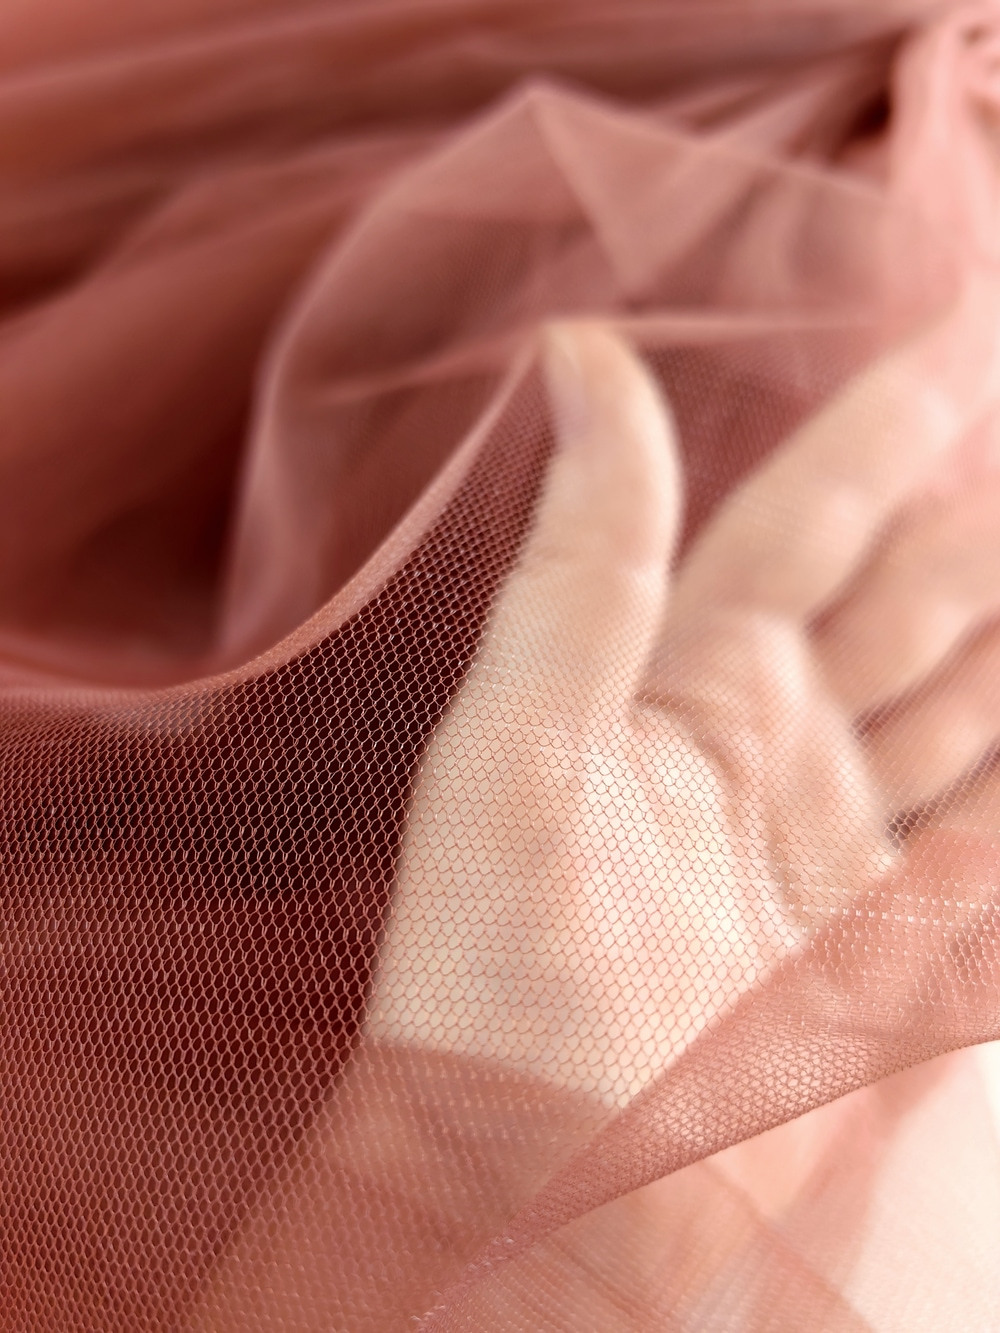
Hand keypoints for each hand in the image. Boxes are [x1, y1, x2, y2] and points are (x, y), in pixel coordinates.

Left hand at [369, 308, 999, 1103]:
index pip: (806, 526)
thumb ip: (578, 566)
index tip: (961, 344)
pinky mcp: (896, 965)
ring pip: (981, 716)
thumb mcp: (519, 753)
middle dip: (990, 532)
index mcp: (686, 691)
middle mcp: (775, 755)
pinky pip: (996, 863)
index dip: (883, 435)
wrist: (530, 1190)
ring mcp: (846, 856)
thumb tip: (576, 354)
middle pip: (919, 606)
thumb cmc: (490, 977)